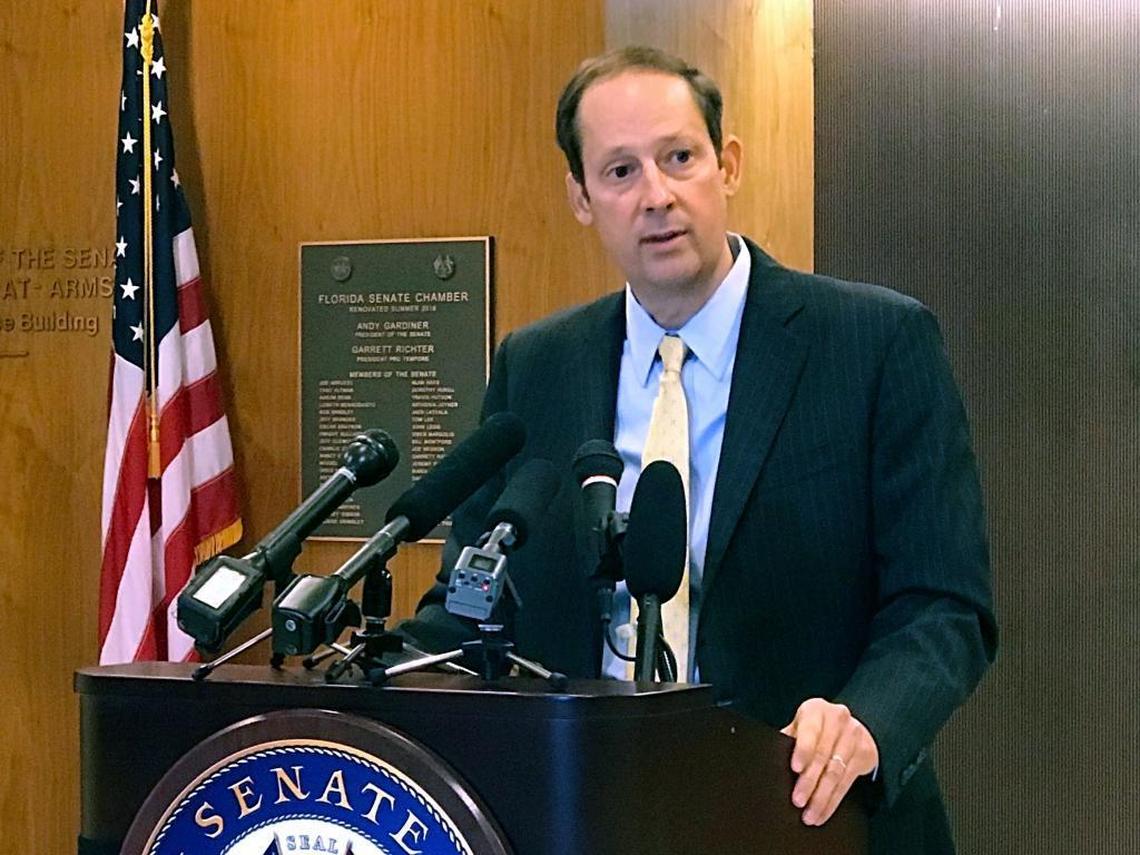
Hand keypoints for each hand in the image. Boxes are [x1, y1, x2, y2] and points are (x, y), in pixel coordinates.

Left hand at [780, 698, 878, 825]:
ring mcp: (854, 735)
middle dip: (809, 782)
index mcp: (816, 710)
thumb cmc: (816, 728)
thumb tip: (772, 764)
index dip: (803, 750)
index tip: (795, 768)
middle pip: (822, 755)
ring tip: (810, 814)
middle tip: (798, 801)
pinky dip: (833, 801)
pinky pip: (847, 783)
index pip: (810, 731)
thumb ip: (790, 740)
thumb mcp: (801, 726)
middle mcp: (837, 719)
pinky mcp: (865, 753)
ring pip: (835, 773)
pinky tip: (823, 812)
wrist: (850, 725)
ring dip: (821, 798)